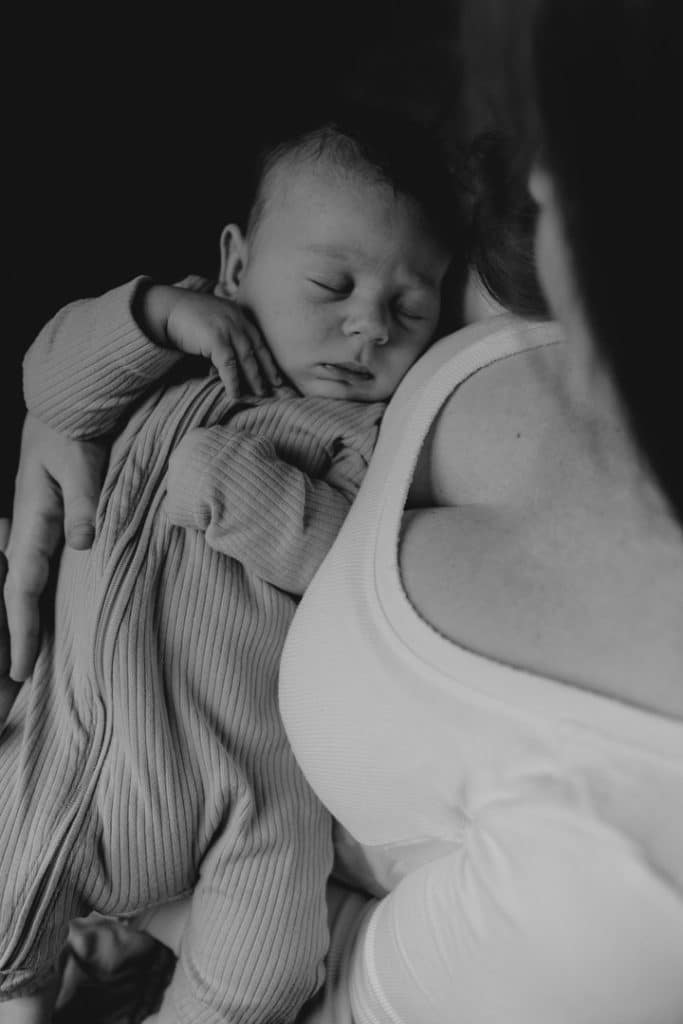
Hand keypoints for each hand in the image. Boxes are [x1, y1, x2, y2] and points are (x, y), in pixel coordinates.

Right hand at [3, 415, 106, 681]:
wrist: (66, 402)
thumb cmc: (73, 430)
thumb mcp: (82, 465)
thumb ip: (85, 505)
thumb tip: (82, 544)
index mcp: (34, 522)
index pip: (23, 588)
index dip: (22, 630)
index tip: (21, 669)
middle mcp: (31, 528)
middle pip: (19, 593)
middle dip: (17, 636)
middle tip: (18, 681)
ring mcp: (38, 524)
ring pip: (27, 582)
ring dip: (25, 618)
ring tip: (27, 656)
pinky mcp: (51, 519)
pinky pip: (40, 566)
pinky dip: (37, 593)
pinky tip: (44, 608)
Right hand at [138, 281, 283, 396]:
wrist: (166, 308)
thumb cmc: (186, 318)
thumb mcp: (212, 322)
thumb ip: (224, 338)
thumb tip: (228, 365)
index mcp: (238, 315)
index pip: (259, 340)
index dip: (268, 359)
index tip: (277, 376)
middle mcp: (237, 320)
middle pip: (258, 350)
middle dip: (268, 371)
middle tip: (277, 388)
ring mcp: (227, 328)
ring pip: (247, 359)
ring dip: (254, 379)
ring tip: (260, 394)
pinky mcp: (216, 339)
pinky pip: (229, 365)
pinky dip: (233, 381)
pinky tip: (235, 394)